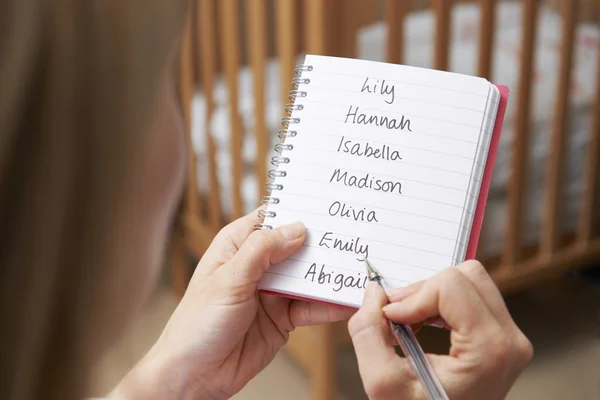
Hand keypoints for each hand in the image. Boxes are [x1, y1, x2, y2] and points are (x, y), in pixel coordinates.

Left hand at [110, 208, 353, 399]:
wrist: (194, 376)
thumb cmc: (197, 323)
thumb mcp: (229, 279)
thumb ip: (262, 251)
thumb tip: (297, 228)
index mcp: (236, 247)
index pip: (271, 219)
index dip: (296, 210)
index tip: (325, 205)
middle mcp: (256, 266)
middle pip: (295, 246)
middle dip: (321, 243)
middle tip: (352, 236)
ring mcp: (271, 292)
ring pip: (307, 276)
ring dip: (329, 274)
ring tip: (357, 267)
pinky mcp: (283, 318)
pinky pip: (311, 306)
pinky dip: (329, 304)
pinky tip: (348, 300)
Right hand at [349, 260, 532, 399]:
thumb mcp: (383, 384)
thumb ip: (368, 333)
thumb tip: (374, 292)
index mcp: (490, 350)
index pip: (451, 286)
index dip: (413, 297)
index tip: (390, 318)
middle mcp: (509, 339)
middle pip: (465, 276)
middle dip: (422, 291)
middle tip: (397, 316)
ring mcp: (510, 337)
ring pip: (469, 280)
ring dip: (431, 294)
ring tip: (409, 321)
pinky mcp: (502, 336)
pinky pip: (471, 295)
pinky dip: (440, 302)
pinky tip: (422, 323)